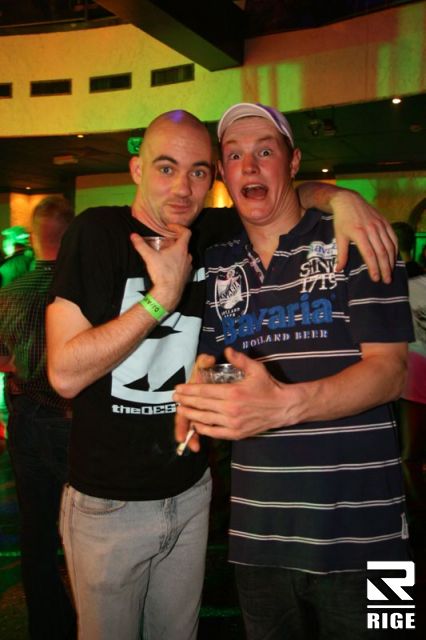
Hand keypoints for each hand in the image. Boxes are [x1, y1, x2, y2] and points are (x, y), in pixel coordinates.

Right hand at [130, 224, 192, 311]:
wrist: (169, 292)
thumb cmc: (162, 273)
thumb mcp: (149, 257)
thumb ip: (141, 245)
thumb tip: (133, 236)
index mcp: (181, 249)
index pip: (186, 232)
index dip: (178, 227)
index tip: (170, 228)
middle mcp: (188, 256)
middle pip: (183, 244)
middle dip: (173, 241)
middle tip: (163, 242)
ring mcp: (188, 266)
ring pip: (183, 255)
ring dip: (175, 252)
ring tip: (164, 254)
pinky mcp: (187, 275)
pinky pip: (183, 264)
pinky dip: (177, 262)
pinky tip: (167, 266)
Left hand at [173, 348, 289, 440]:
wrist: (283, 407)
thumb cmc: (269, 386)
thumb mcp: (256, 369)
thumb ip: (239, 359)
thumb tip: (226, 350)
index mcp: (233, 392)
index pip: (204, 391)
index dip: (189, 390)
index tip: (178, 388)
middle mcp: (230, 409)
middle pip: (201, 405)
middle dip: (186, 400)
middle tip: (175, 397)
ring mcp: (232, 423)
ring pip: (205, 419)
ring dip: (191, 414)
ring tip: (181, 409)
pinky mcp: (236, 433)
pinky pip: (215, 432)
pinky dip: (203, 429)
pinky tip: (196, 424)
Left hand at [330, 190, 397, 282]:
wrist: (348, 200)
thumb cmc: (342, 220)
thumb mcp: (339, 237)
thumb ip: (341, 254)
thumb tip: (338, 270)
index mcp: (359, 234)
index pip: (369, 255)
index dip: (374, 268)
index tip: (375, 278)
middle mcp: (372, 229)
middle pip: (382, 252)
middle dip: (385, 268)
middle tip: (386, 280)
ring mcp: (380, 225)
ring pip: (389, 246)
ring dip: (391, 260)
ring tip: (390, 272)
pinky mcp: (384, 222)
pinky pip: (393, 237)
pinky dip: (395, 248)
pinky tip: (394, 257)